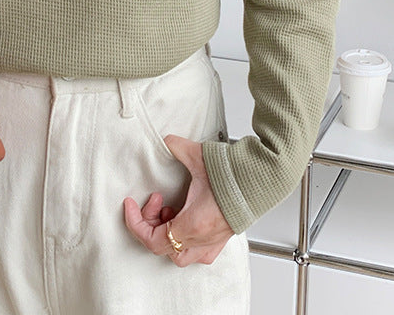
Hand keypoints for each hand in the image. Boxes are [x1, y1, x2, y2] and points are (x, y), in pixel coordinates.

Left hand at [123, 134, 234, 266]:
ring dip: (167, 234)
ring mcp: (213, 242)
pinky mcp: (222, 238)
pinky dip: (184, 238)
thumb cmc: (236, 175)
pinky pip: (197, 251)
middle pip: (163, 247)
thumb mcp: (198, 156)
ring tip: (170, 209)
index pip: (153, 240)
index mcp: (193, 225)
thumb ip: (176, 147)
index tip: (130, 206)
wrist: (263, 179)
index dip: (135, 223)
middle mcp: (202, 240)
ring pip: (180, 254)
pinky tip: (185, 216)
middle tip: (155, 201)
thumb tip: (166, 141)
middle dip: (151, 224)